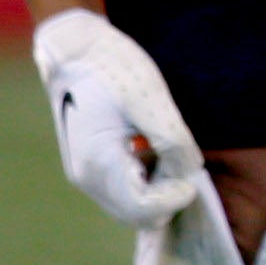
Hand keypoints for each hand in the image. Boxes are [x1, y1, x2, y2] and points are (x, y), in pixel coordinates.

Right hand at [34, 11, 203, 228]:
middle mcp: (87, 177)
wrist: (73, 49)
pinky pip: (123, 189)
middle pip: (136, 214)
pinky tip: (156, 153)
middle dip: (166, 198)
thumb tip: (189, 171)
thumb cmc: (111, 68)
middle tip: (182, 164)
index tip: (192, 177)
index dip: (174, 199)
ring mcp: (85, 172)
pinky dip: (145, 181)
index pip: (143, 210)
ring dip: (157, 190)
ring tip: (170, 154)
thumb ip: (172, 139)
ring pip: (130, 205)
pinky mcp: (90, 164)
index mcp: (99, 164)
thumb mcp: (149, 99)